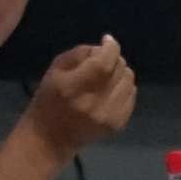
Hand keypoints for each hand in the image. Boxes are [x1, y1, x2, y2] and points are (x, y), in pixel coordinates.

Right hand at [24, 39, 139, 160]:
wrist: (50, 139)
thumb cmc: (48, 100)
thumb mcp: (55, 69)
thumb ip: (81, 53)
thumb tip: (105, 47)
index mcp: (72, 88)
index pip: (102, 63)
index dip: (110, 48)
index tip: (107, 40)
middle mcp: (93, 103)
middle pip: (118, 69)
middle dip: (113, 58)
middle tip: (103, 60)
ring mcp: (107, 116)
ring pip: (129, 80)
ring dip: (120, 72)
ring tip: (107, 76)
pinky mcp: (117, 125)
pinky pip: (131, 95)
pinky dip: (124, 87)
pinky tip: (111, 90)